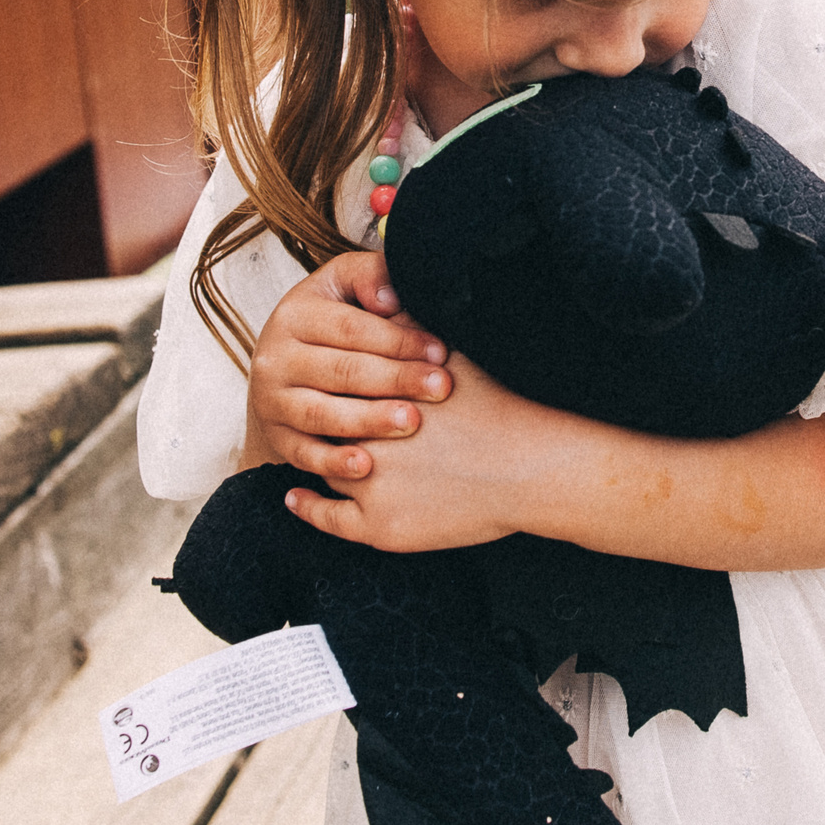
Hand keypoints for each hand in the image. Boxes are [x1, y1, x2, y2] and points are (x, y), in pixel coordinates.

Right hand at [245, 252, 447, 480]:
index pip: (352, 328)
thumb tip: (390, 297)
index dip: (399, 340)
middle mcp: (276, 358)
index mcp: (295, 315)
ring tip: (410, 422)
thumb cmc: (327, 321)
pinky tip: (366, 466)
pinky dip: (333, 463)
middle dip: (396, 379)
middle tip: (440, 388)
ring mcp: (271, 400)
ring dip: (368, 420)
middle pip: (342, 370)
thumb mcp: (341, 285)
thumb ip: (369, 276)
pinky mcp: (275, 437)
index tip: (440, 351)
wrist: (279, 365)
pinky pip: (303, 453)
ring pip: (322, 413)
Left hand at [285, 351, 555, 552]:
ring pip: (324, 468)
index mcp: (378, 395)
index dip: (327, 385)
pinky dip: (308, 507)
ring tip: (303, 453)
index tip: (323, 382)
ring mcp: (369, 486)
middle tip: (316, 416)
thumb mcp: (449, 355)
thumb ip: (408, 328)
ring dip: (316, 460)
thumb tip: (382, 297)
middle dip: (321, 420)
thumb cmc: (496, 408)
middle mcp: (364, 439)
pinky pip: (326, 518)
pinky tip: (296, 498)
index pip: (331, 386)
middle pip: (323, 425)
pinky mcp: (379, 526)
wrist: (527, 469)